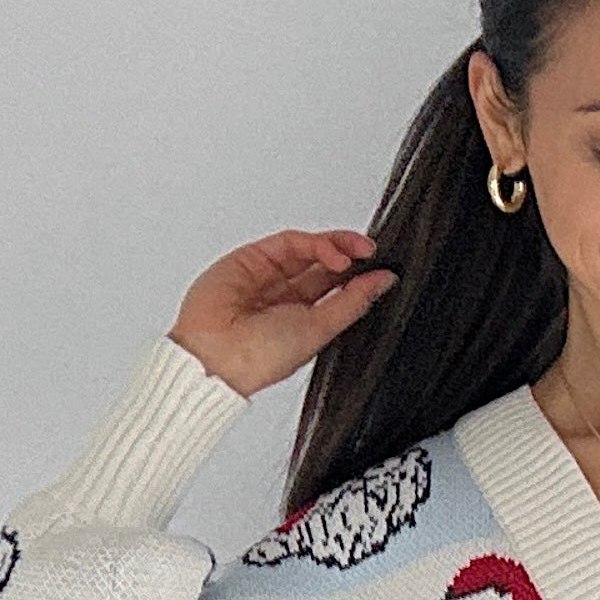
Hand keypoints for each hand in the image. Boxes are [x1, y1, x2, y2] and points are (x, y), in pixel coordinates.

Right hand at [168, 229, 395, 395]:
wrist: (215, 353)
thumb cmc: (258, 357)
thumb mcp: (319, 330)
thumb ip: (352, 303)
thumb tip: (383, 282)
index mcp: (303, 320)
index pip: (336, 289)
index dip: (360, 277)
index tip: (384, 271)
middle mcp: (287, 296)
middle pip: (325, 265)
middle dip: (351, 255)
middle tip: (371, 253)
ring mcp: (270, 275)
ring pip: (310, 249)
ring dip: (338, 245)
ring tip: (358, 252)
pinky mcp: (254, 256)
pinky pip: (291, 242)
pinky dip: (317, 243)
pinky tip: (335, 254)